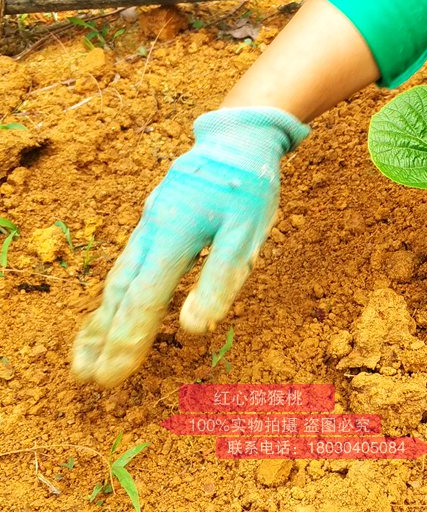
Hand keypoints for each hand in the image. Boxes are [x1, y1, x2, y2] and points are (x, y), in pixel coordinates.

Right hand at [71, 107, 308, 386]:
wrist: (238, 139)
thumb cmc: (249, 186)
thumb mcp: (247, 231)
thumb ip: (222, 277)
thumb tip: (193, 327)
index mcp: (174, 233)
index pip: (145, 297)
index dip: (129, 338)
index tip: (113, 374)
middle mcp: (151, 231)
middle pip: (122, 293)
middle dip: (105, 339)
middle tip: (90, 379)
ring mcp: (149, 226)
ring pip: (118, 279)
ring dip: (101, 320)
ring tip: (84, 357)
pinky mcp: (154, 224)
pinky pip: (128, 266)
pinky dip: (114, 296)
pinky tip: (109, 314)